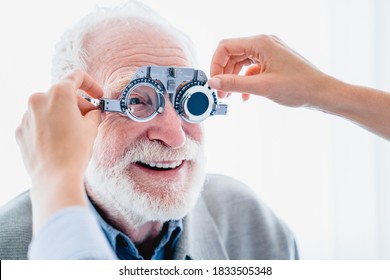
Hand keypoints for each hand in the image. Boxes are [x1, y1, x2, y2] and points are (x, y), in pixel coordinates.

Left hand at [15, 69, 102, 230]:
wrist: (55, 177)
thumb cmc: (75, 151)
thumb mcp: (92, 128)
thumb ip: (93, 113)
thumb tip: (93, 112)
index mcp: (58, 94)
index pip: (76, 77)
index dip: (91, 85)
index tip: (98, 96)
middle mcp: (38, 99)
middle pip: (62, 94)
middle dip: (78, 105)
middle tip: (90, 119)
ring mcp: (26, 115)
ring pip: (49, 108)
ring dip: (63, 116)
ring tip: (74, 134)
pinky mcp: (20, 131)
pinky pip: (38, 122)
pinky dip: (50, 127)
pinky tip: (59, 142)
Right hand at [209, 35, 329, 107]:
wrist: (322, 93)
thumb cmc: (299, 87)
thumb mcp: (262, 87)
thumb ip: (235, 83)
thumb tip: (213, 82)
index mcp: (260, 43)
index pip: (226, 47)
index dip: (216, 65)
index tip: (214, 83)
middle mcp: (264, 43)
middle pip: (232, 54)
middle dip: (224, 73)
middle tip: (221, 94)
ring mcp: (269, 52)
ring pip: (241, 62)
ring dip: (233, 79)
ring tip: (231, 96)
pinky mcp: (273, 62)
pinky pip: (252, 68)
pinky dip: (245, 81)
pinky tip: (246, 96)